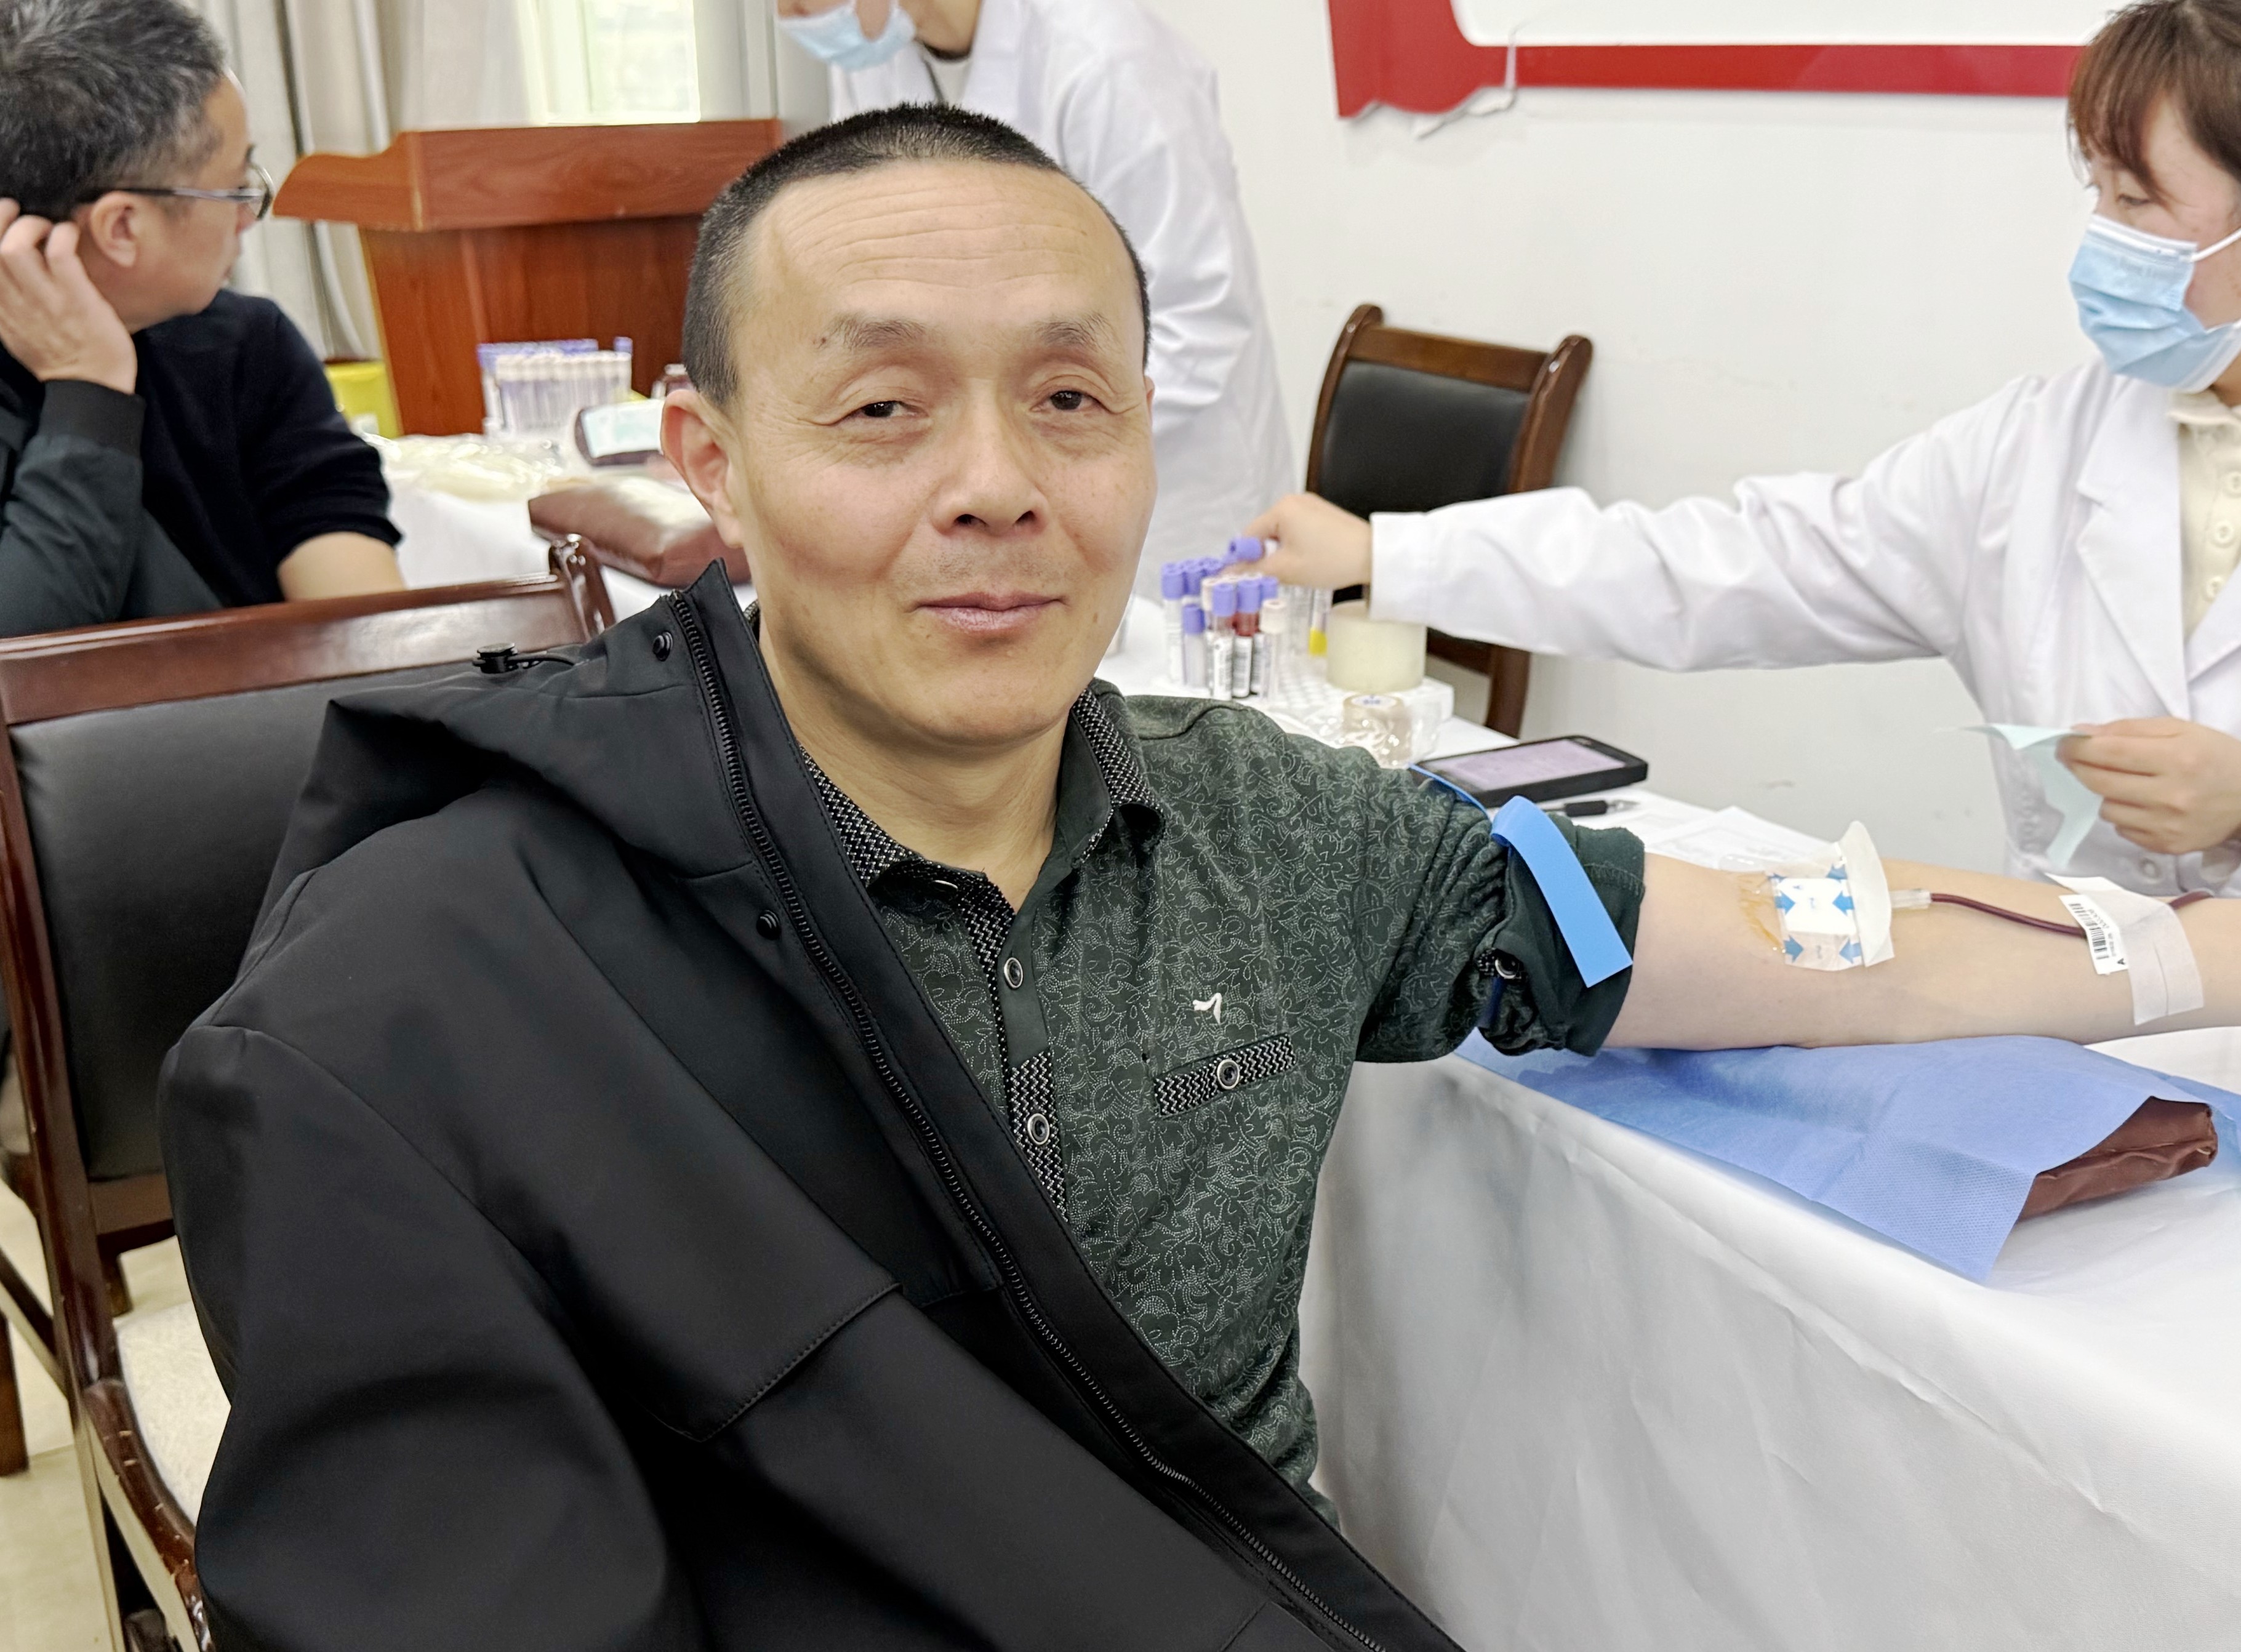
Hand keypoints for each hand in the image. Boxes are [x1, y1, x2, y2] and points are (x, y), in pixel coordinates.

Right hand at [0, 202, 135, 395]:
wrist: (93, 389)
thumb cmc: (61, 358)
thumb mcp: (17, 331)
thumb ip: (6, 304)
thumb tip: (5, 269)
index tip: (1, 218)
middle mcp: (15, 304)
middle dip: (5, 219)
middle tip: (26, 218)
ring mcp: (45, 302)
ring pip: (16, 247)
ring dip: (33, 225)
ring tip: (49, 228)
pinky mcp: (76, 301)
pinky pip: (60, 254)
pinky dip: (62, 235)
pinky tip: (70, 235)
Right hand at [1242, 493, 1372, 588]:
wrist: (1373, 556)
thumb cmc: (1331, 560)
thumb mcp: (1286, 569)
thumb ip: (1253, 570)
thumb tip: (1226, 574)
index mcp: (1281, 508)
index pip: (1248, 535)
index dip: (1244, 559)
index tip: (1248, 577)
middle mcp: (1294, 500)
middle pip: (1264, 533)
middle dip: (1266, 555)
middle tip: (1276, 576)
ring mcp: (1310, 505)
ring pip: (1281, 533)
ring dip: (1281, 552)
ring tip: (1296, 570)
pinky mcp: (1322, 513)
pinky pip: (1297, 530)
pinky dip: (1296, 546)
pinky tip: (1308, 560)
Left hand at [2059, 717, 2240, 854]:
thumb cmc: (2216, 757)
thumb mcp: (2181, 729)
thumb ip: (2129, 729)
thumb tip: (2083, 732)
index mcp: (2177, 758)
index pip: (2109, 752)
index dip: (2078, 747)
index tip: (2064, 744)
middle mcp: (2171, 795)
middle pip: (2100, 782)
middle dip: (2079, 767)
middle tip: (2074, 758)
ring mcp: (2168, 825)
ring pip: (2107, 809)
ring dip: (2105, 793)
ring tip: (2125, 782)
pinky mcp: (2167, 845)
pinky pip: (2123, 830)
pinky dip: (2124, 814)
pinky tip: (2142, 803)